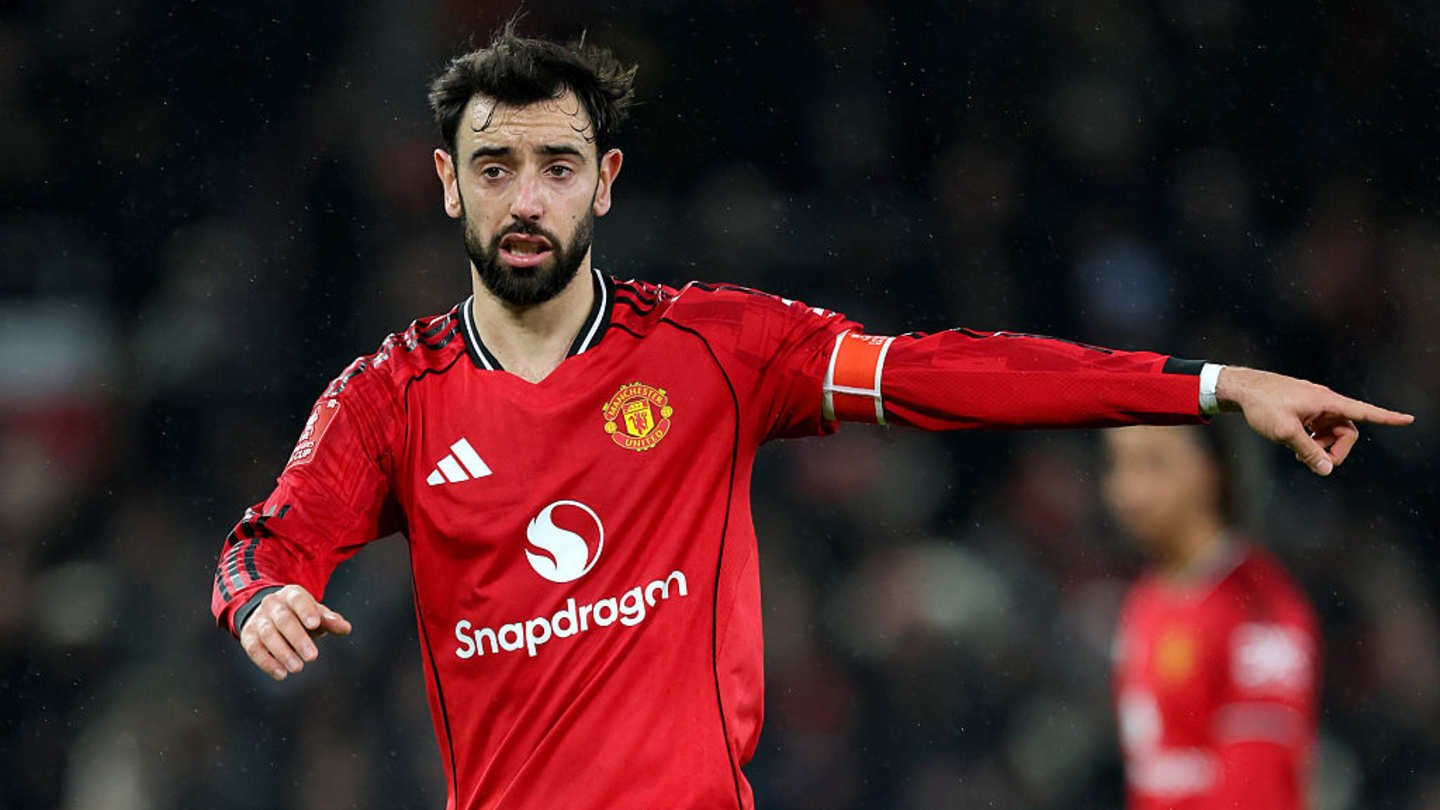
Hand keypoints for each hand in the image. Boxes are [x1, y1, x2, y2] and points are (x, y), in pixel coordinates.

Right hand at [239, 584, 351, 680]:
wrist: (269, 614)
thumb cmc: (301, 615)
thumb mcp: (316, 614)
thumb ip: (330, 621)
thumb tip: (345, 628)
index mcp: (292, 595)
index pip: (298, 600)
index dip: (306, 611)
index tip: (315, 624)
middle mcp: (272, 604)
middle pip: (283, 619)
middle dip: (298, 638)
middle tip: (313, 657)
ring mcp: (258, 619)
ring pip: (267, 635)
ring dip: (283, 653)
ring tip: (298, 668)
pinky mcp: (248, 635)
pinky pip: (254, 649)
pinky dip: (267, 663)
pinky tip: (281, 674)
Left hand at [1216, 366, 1413, 475]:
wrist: (1241, 388)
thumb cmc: (1263, 405)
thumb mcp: (1286, 432)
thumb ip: (1309, 451)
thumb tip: (1328, 470)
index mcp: (1326, 402)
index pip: (1363, 412)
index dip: (1386, 417)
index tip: (1409, 419)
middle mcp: (1325, 402)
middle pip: (1347, 431)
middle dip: (1335, 449)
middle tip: (1314, 462)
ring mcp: (1314, 405)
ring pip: (1330, 432)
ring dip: (1321, 446)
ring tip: (1299, 455)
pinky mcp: (1303, 409)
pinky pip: (1318, 429)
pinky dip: (1311, 440)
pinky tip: (1294, 446)